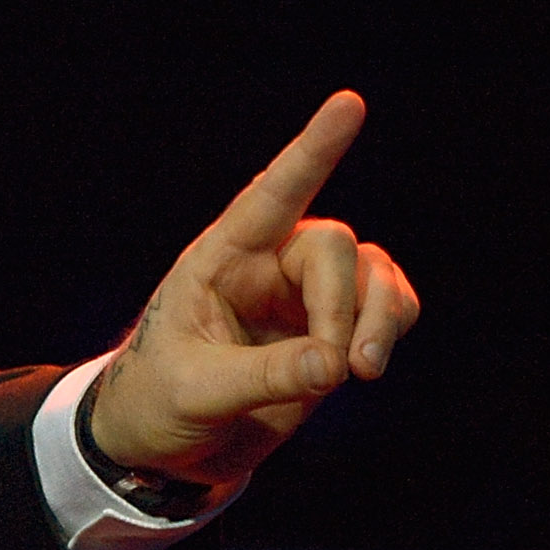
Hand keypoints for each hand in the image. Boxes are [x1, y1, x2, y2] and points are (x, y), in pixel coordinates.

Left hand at [84, 90, 419, 492]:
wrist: (164, 446)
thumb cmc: (157, 401)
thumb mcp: (197, 390)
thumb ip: (264, 375)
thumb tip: (336, 363)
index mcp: (219, 259)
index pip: (270, 194)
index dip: (312, 150)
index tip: (350, 104)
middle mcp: (266, 265)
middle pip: (335, 247)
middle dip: (346, 305)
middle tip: (337, 368)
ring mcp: (302, 297)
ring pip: (373, 273)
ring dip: (382, 317)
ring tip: (362, 372)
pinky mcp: (331, 331)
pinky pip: (387, 306)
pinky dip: (392, 326)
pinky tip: (367, 365)